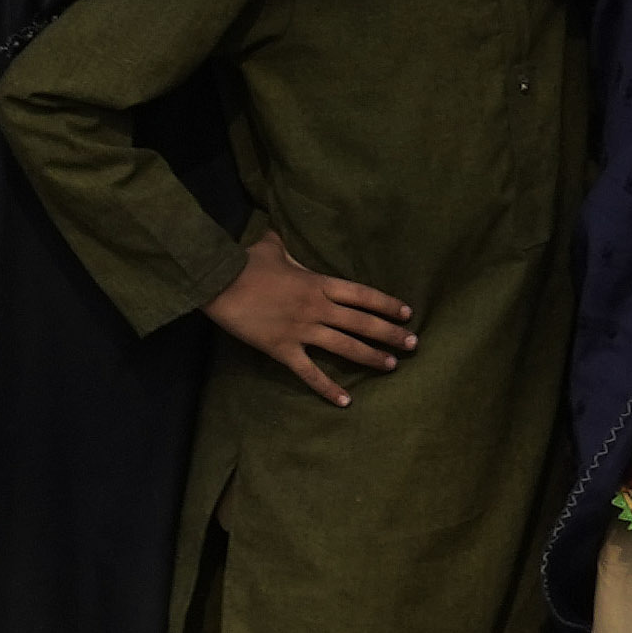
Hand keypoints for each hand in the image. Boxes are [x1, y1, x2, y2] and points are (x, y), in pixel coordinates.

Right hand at [209, 230, 415, 406]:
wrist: (218, 283)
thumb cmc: (245, 263)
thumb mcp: (272, 247)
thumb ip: (288, 247)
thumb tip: (282, 231)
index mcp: (319, 283)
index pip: (363, 296)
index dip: (387, 305)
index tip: (406, 314)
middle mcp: (318, 309)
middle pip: (362, 323)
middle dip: (391, 334)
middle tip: (413, 344)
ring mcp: (301, 331)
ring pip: (345, 347)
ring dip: (371, 357)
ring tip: (392, 365)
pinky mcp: (283, 349)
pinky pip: (309, 372)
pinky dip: (327, 388)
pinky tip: (345, 401)